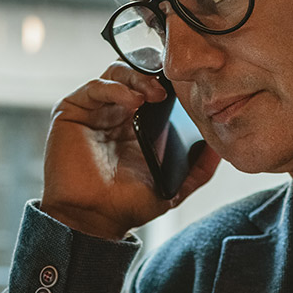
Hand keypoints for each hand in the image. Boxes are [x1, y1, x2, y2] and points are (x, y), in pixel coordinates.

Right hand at [42, 61, 222, 239]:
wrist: (94, 220)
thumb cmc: (128, 206)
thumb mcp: (174, 187)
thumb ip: (198, 171)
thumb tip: (219, 150)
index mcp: (137, 123)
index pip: (153, 87)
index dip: (169, 81)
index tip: (188, 85)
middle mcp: (115, 112)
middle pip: (135, 73)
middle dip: (154, 73)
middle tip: (170, 87)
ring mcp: (94, 110)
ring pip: (116, 73)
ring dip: (138, 77)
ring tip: (154, 94)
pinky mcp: (73, 110)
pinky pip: (96, 87)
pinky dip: (116, 88)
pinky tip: (133, 100)